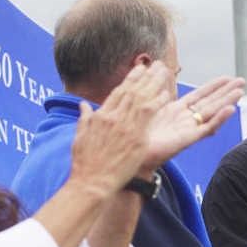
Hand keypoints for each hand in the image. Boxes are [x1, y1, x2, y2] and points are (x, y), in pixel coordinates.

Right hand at [68, 62, 168, 197]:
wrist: (92, 181)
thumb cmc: (85, 164)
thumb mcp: (79, 137)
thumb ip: (84, 118)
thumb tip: (82, 105)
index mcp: (100, 116)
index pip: (118, 92)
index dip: (130, 79)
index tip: (139, 69)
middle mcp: (113, 117)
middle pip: (131, 90)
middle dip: (144, 76)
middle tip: (155, 64)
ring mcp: (125, 126)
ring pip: (142, 98)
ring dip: (154, 83)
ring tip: (163, 72)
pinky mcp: (136, 137)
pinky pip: (149, 114)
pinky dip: (157, 102)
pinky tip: (166, 93)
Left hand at [141, 76, 244, 175]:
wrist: (135, 153)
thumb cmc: (139, 133)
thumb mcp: (150, 107)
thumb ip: (159, 92)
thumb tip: (160, 73)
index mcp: (177, 110)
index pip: (200, 95)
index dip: (214, 86)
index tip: (227, 78)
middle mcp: (186, 119)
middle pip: (211, 102)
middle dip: (226, 91)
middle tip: (242, 82)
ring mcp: (190, 129)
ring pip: (213, 113)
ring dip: (227, 102)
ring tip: (240, 92)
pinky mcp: (190, 139)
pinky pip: (207, 128)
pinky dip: (219, 119)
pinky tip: (230, 110)